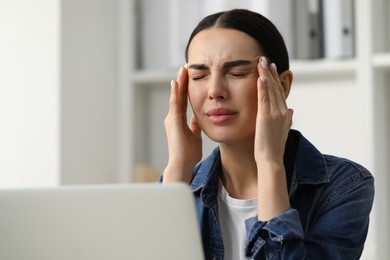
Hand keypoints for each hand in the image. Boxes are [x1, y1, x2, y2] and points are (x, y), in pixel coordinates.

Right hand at [163, 66, 202, 182]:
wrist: (182, 165)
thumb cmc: (188, 154)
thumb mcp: (195, 135)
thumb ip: (195, 125)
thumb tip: (199, 117)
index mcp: (178, 121)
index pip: (183, 100)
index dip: (186, 88)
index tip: (190, 76)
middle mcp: (173, 118)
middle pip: (178, 95)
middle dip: (182, 81)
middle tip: (185, 67)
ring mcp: (172, 119)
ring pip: (176, 96)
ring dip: (179, 82)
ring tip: (182, 69)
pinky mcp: (173, 122)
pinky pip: (175, 104)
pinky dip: (175, 92)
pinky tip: (177, 82)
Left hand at [255, 57, 292, 163]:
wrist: (271, 161)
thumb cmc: (273, 149)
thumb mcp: (282, 132)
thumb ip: (286, 120)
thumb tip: (291, 110)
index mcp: (285, 114)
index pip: (279, 93)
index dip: (276, 80)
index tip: (272, 68)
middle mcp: (282, 112)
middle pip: (276, 88)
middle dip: (271, 73)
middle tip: (266, 59)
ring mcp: (275, 114)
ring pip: (270, 90)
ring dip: (266, 74)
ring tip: (261, 62)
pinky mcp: (266, 117)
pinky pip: (264, 98)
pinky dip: (263, 86)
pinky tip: (259, 76)